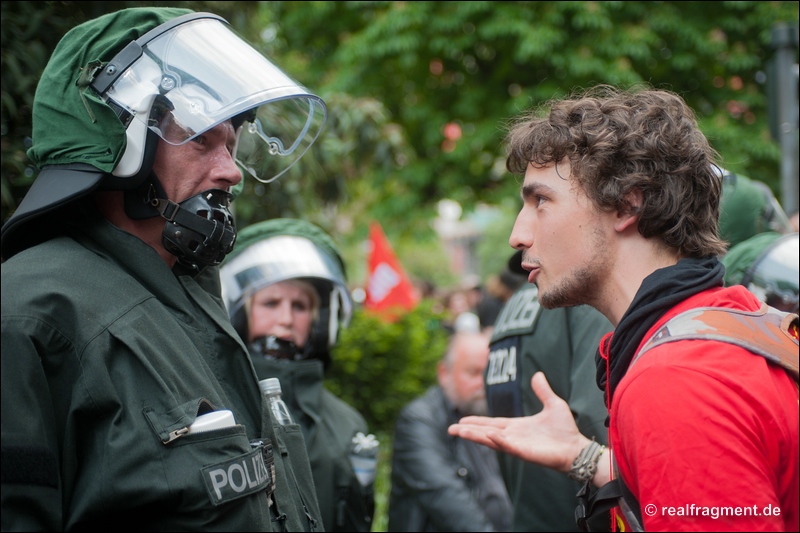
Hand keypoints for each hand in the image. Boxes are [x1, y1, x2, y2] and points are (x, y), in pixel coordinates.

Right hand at [447, 371, 593, 472]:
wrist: (576, 446)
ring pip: (491, 440)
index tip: (461, 420)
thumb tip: (537, 374)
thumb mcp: (553, 403)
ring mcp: (517, 445)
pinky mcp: (524, 452)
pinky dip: (498, 441)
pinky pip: (508, 446)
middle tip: (451, 429)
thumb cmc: (565, 430)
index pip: (492, 423)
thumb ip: (543, 390)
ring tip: (459, 431)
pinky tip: (487, 435)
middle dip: (468, 430)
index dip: (476, 422)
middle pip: (485, 432)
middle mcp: (513, 436)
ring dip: (475, 435)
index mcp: (517, 426)